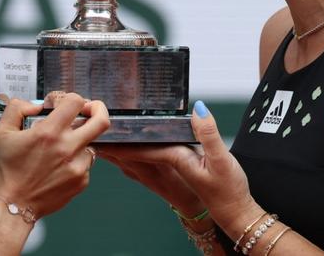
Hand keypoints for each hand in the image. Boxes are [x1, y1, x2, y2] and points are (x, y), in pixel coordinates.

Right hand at [0, 93, 109, 217]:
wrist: (14, 204)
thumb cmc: (7, 168)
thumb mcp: (2, 132)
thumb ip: (17, 108)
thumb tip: (37, 104)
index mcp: (49, 132)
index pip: (76, 102)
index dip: (72, 98)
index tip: (65, 104)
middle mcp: (67, 148)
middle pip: (101, 121)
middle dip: (99, 110)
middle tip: (90, 110)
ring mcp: (77, 166)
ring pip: (91, 144)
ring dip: (80, 141)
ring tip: (61, 149)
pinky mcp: (81, 181)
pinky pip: (86, 163)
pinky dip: (75, 161)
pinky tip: (58, 167)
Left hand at [103, 102, 262, 237]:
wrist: (231, 214)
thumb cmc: (227, 190)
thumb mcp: (222, 160)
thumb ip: (209, 134)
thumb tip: (198, 109)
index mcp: (172, 161)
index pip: (138, 149)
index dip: (120, 140)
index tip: (102, 129)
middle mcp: (163, 169)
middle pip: (129, 154)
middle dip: (111, 142)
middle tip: (91, 127)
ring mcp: (163, 175)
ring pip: (132, 160)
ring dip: (116, 149)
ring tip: (98, 136)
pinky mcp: (167, 176)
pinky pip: (140, 164)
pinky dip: (127, 155)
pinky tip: (122, 151)